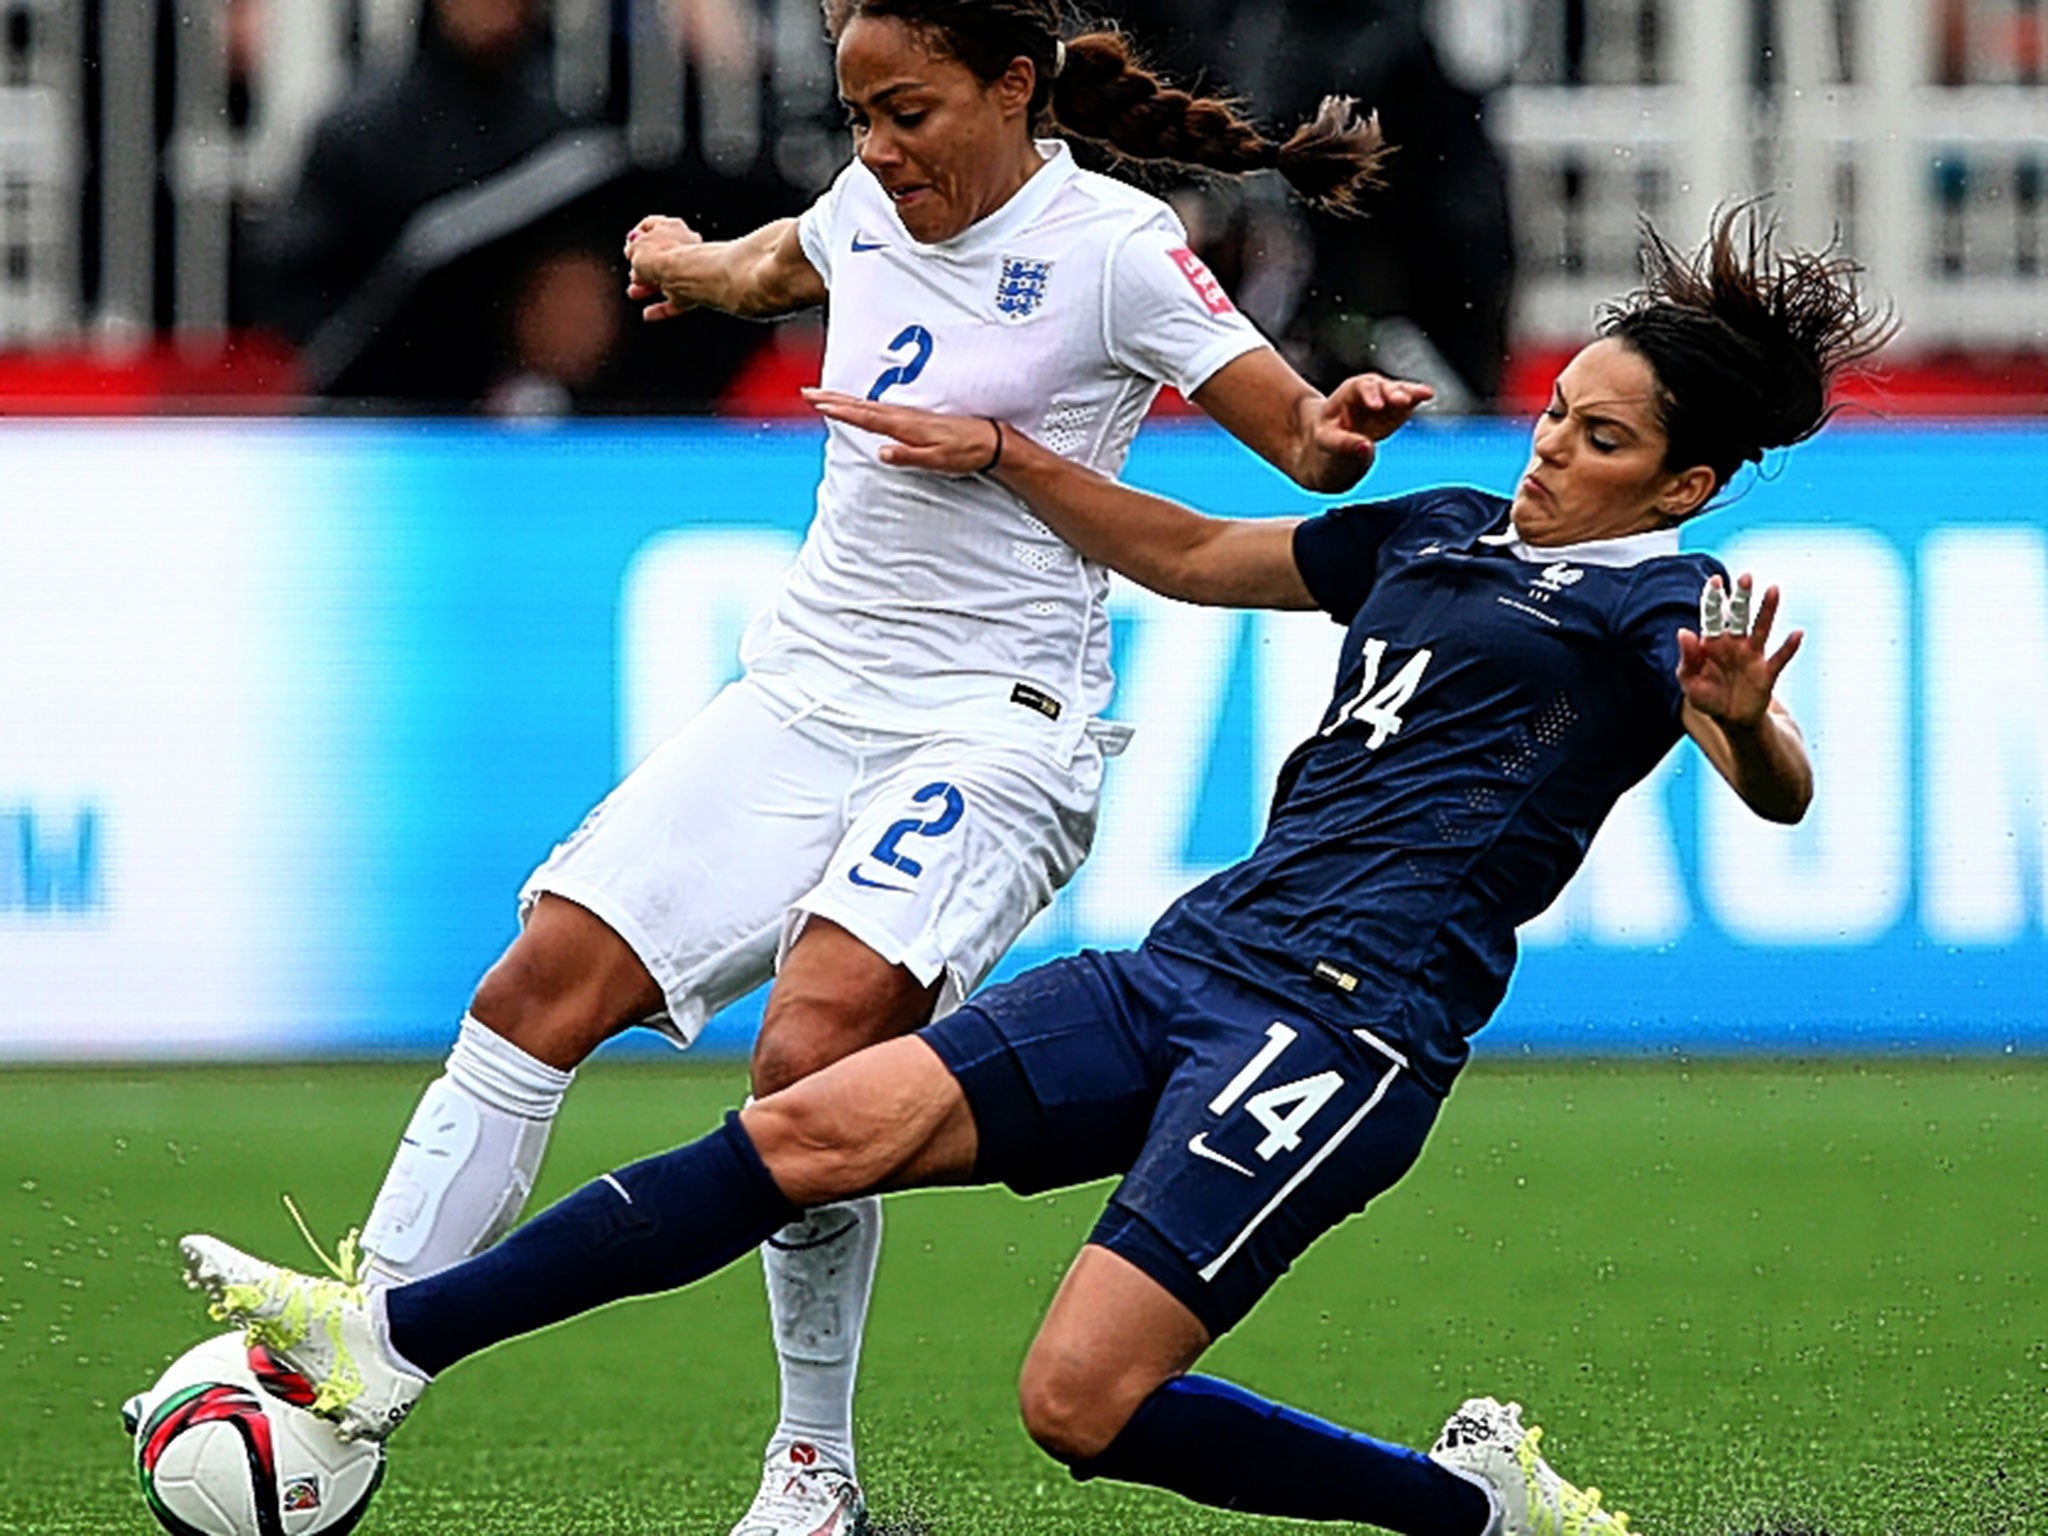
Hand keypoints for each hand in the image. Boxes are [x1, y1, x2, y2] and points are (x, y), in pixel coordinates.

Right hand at [623, 215, 702, 321]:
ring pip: (668, 279)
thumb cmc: (662, 255)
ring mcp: (691, 269)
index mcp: (670, 227)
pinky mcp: (696, 291)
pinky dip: (661, 308)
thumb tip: (633, 250)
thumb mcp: (635, 248)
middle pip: (660, 256)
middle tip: (633, 275)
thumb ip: (633, 249)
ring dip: (649, 287)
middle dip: (643, 268)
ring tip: (635, 293)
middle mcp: (684, 245)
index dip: (636, 238)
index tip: (628, 249)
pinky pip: (676, 301)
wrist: (688, 273)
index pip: (651, 226)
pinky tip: (648, 314)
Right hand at [804, 389, 1004, 474]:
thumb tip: (882, 453)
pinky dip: (860, 405)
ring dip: (843, 399)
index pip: (866, 417)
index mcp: (906, 426)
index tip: (819, 404)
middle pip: (861, 405)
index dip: (841, 410)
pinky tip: (855, 406)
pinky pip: (879, 409)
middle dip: (833, 398)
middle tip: (808, 392)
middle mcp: (904, 416)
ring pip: (867, 405)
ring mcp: (908, 415)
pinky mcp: (913, 418)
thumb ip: (909, 456)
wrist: (988, 441)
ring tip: (822, 396)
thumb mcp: (937, 460)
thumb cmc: (964, 452)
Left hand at [1309, 373, 1434, 457]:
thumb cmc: (1327, 438)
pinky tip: (1427, 395)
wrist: (1335, 441)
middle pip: (1381, 387)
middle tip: (1402, 400)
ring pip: (1398, 391)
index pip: (1358, 388)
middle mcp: (1367, 392)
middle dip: (1392, 392)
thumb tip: (1366, 447)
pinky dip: (1417, 398)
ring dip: (1410, 392)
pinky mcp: (1397, 410)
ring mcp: (1384, 399)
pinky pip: (1409, 401)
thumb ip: (1345, 444)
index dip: (1369, 395)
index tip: (1377, 406)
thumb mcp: (1328, 442)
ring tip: (1425, 393)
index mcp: (1347, 395)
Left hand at [1676, 574, 1801, 727]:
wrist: (1729, 719)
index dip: (1713, 599)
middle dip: (1741, 597)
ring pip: (1761, 629)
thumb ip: (1688, 658)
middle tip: (1745, 576)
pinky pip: (1780, 658)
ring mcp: (1752, 656)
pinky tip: (1797, 633)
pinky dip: (1789, 647)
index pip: (1712, 616)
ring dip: (1767, 610)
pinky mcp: (1767, 672)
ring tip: (1773, 589)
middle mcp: (1734, 643)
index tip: (1715, 580)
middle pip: (1738, 616)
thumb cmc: (1707, 696)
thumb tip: (1683, 631)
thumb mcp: (1689, 681)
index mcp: (1712, 643)